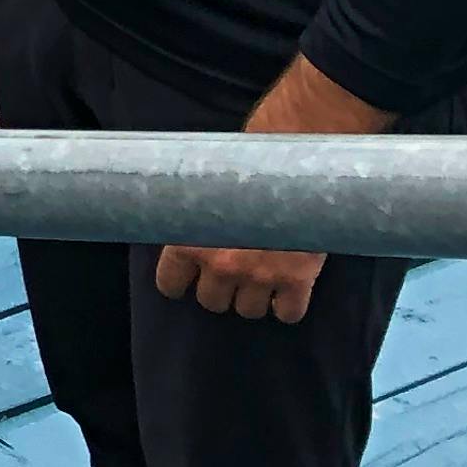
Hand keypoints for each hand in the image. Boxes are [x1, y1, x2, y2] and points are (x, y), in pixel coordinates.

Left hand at [147, 54, 387, 317]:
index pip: (169, 283)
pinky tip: (286, 288)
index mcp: (189, 238)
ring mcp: (259, 275)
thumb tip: (188, 222)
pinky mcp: (298, 280)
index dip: (179, 281)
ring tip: (258, 276)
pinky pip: (287, 313)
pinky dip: (286, 305)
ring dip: (252, 296)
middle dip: (219, 288)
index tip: (187, 276)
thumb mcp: (205, 186)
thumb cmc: (246, 158)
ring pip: (247, 310)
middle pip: (211, 302)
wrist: (295, 154)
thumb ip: (196, 214)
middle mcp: (220, 263)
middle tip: (229, 271)